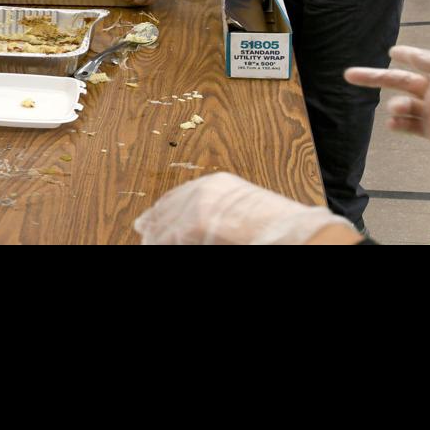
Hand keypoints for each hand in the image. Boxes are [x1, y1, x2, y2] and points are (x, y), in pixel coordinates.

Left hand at [135, 173, 355, 243]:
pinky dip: (158, 243)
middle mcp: (203, 191)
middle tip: (142, 229)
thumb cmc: (275, 227)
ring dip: (155, 236)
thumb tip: (212, 229)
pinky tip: (151, 245)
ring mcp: (195, 207)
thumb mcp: (247, 211)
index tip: (152, 218)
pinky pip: (165, 239)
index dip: (164, 209)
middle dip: (152, 222)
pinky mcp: (191, 225)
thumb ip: (225, 215)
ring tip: (147, 242)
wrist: (288, 232)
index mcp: (217, 184)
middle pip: (166, 208)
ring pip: (163, 226)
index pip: (179, 195)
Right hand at [344, 45, 429, 184]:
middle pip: (400, 81)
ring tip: (397, 108)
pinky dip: (398, 123)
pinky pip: (410, 126)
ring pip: (403, 105)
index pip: (419, 60)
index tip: (390, 51)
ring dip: (395, 105)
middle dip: (375, 78)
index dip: (405, 55)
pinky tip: (393, 122)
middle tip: (350, 74)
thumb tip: (411, 54)